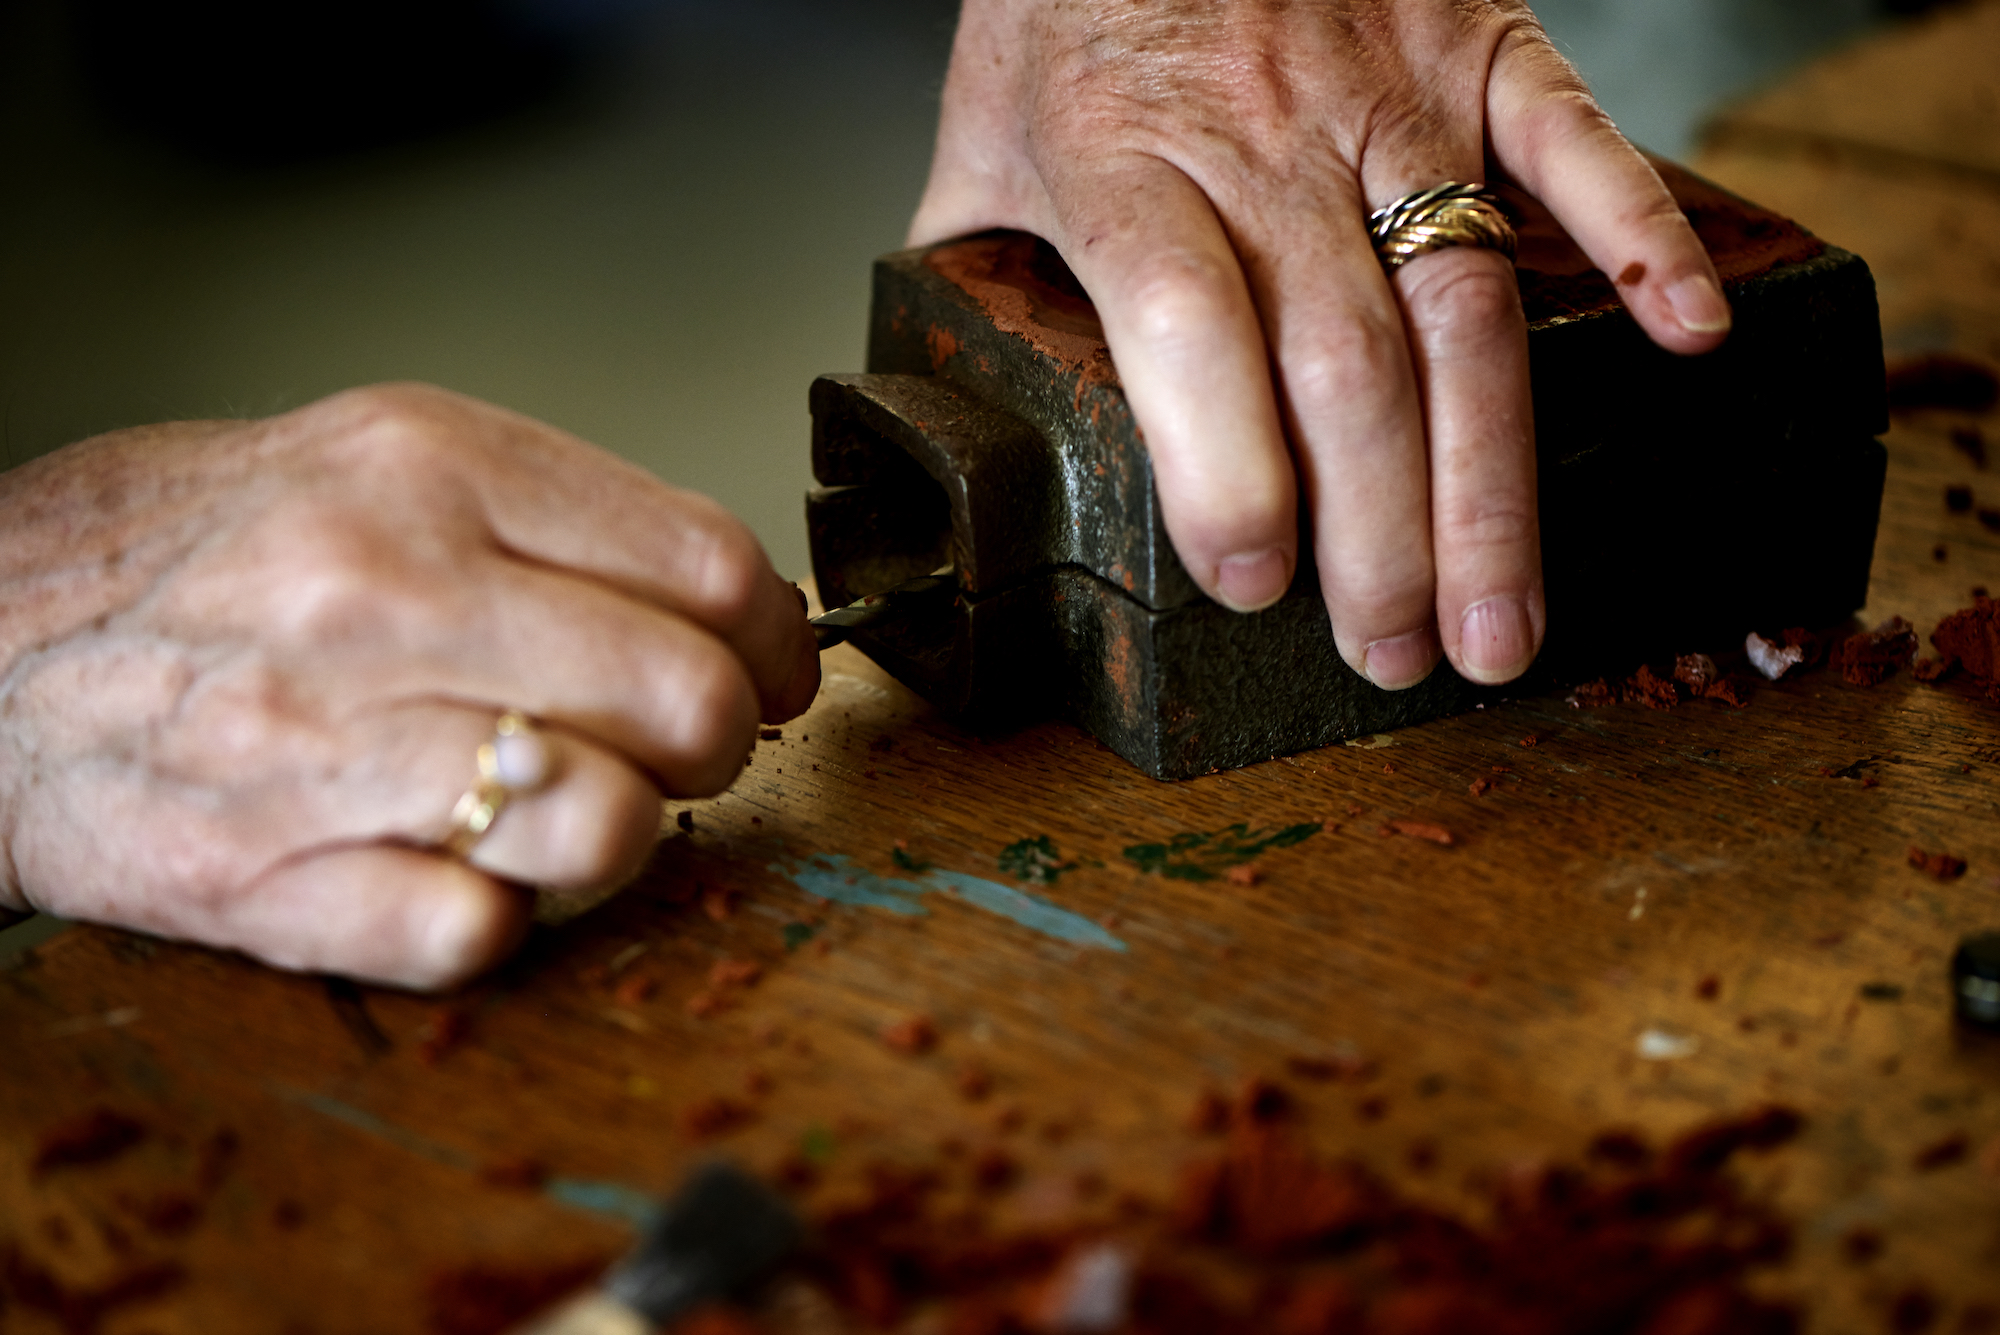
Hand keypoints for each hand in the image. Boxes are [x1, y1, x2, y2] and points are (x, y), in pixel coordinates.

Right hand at [0, 385, 818, 988]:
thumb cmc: (219, 553)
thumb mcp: (392, 463)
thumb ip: (572, 521)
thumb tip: (746, 609)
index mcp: (434, 471)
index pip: (711, 568)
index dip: (777, 640)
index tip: (769, 669)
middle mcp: (383, 595)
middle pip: (690, 702)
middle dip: (718, 743)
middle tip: (674, 744)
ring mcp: (321, 744)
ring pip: (607, 822)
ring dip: (622, 832)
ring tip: (571, 803)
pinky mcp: (262, 881)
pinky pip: (478, 932)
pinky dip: (500, 916)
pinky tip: (460, 867)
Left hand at [913, 0, 1730, 686]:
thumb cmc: (1077, 2)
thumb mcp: (984, 132)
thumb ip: (976, 272)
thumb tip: (954, 405)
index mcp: (1122, 157)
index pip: (1186, 327)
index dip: (1229, 469)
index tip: (1254, 583)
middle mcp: (1264, 137)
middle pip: (1345, 360)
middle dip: (1379, 536)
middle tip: (1396, 656)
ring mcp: (1387, 93)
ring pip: (1463, 306)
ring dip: (1494, 480)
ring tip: (1504, 614)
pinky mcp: (1480, 47)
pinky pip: (1579, 141)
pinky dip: (1646, 237)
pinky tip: (1686, 344)